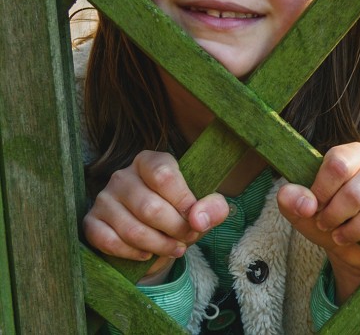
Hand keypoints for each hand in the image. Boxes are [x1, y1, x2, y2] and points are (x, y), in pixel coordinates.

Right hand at [83, 151, 228, 282]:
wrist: (154, 230)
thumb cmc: (180, 211)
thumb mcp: (204, 206)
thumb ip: (213, 207)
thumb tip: (199, 219)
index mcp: (149, 161)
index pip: (164, 176)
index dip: (183, 202)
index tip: (196, 220)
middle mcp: (122, 176)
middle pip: (150, 207)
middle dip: (175, 229)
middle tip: (188, 238)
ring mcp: (103, 199)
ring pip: (132, 229)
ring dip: (158, 245)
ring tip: (175, 248)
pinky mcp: (91, 222)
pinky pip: (109, 242)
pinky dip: (133, 253)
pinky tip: (148, 254)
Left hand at [277, 142, 359, 301]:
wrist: (353, 246)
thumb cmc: (328, 219)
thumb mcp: (303, 211)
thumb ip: (292, 200)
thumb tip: (302, 201)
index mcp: (353, 155)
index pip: (338, 164)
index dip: (322, 191)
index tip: (314, 207)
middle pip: (356, 191)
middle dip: (335, 216)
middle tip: (326, 226)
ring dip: (354, 232)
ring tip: (343, 236)